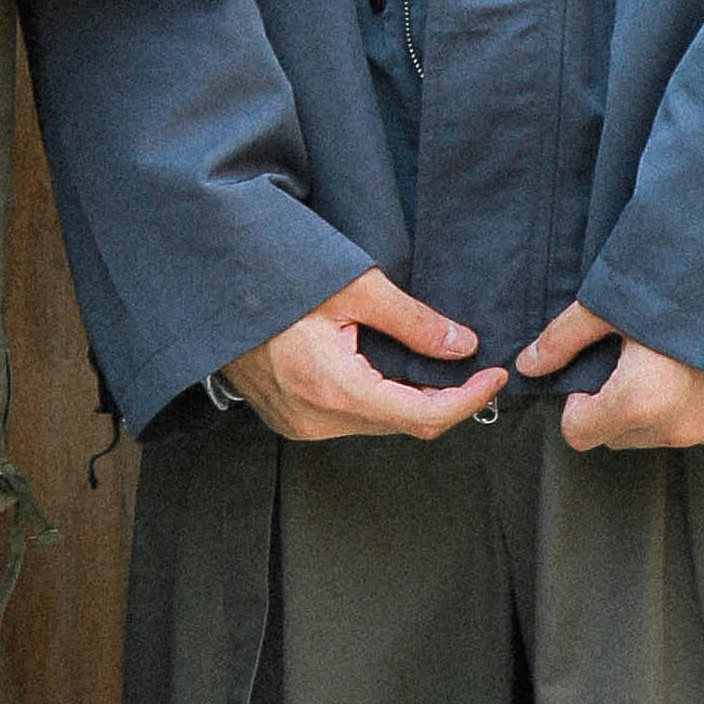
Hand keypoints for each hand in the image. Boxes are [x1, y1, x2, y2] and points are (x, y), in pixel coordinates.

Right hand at [217, 271, 506, 444]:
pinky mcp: (290, 420)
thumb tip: (461, 345)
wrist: (209, 291)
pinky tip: (387, 371)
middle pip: (403, 424)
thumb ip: (412, 321)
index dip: (467, 400)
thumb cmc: (273, 279)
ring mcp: (299, 424)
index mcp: (331, 386)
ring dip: (410, 399)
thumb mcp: (352, 286)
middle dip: (445, 399)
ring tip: (432, 364)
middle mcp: (315, 418)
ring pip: (378, 424)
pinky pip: (350, 420)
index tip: (494, 375)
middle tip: (474, 366)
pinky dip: (378, 400)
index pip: (421, 415)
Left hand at [517, 305, 703, 454]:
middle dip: (618, 405)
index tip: (599, 371)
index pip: (578, 433)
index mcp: (640, 402)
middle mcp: (679, 429)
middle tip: (641, 359)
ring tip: (678, 360)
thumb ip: (566, 337)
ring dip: (660, 408)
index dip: (579, 401)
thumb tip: (527, 362)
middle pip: (619, 435)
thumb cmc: (690, 288)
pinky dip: (703, 407)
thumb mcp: (617, 302)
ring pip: (662, 434)